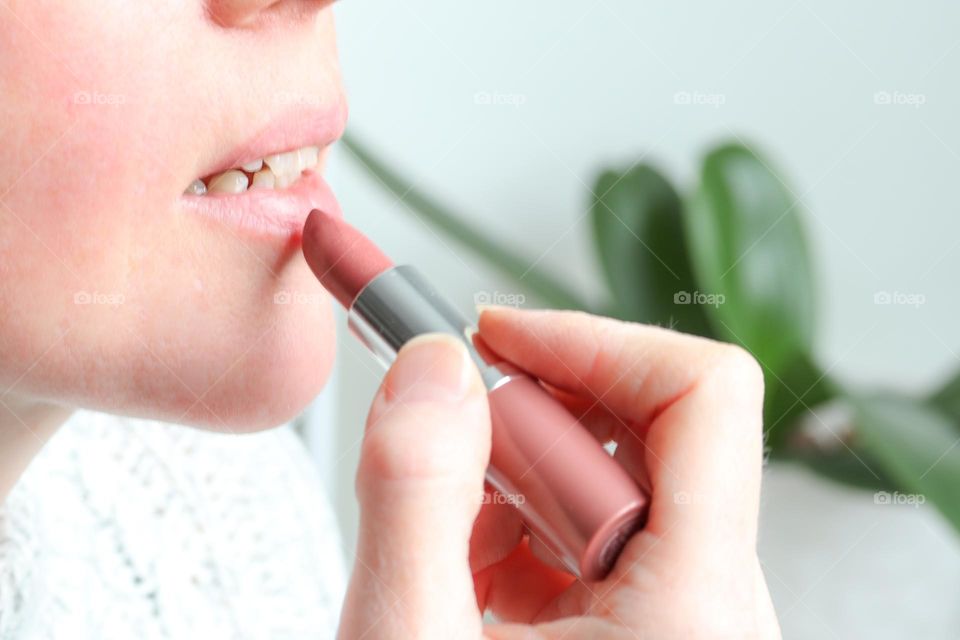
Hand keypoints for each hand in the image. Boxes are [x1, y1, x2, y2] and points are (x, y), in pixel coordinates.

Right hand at [337, 308, 780, 638]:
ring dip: (511, 481)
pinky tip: (467, 583)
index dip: (592, 339)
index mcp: (694, 608)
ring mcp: (685, 618)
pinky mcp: (647, 627)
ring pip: (612, 477)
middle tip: (436, 446)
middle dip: (526, 421)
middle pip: (648, 428)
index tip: (488, 337)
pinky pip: (593, 530)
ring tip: (444, 553)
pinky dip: (517, 527)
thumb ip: (414, 490)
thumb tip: (433, 364)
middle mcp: (714, 606)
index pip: (702, 395)